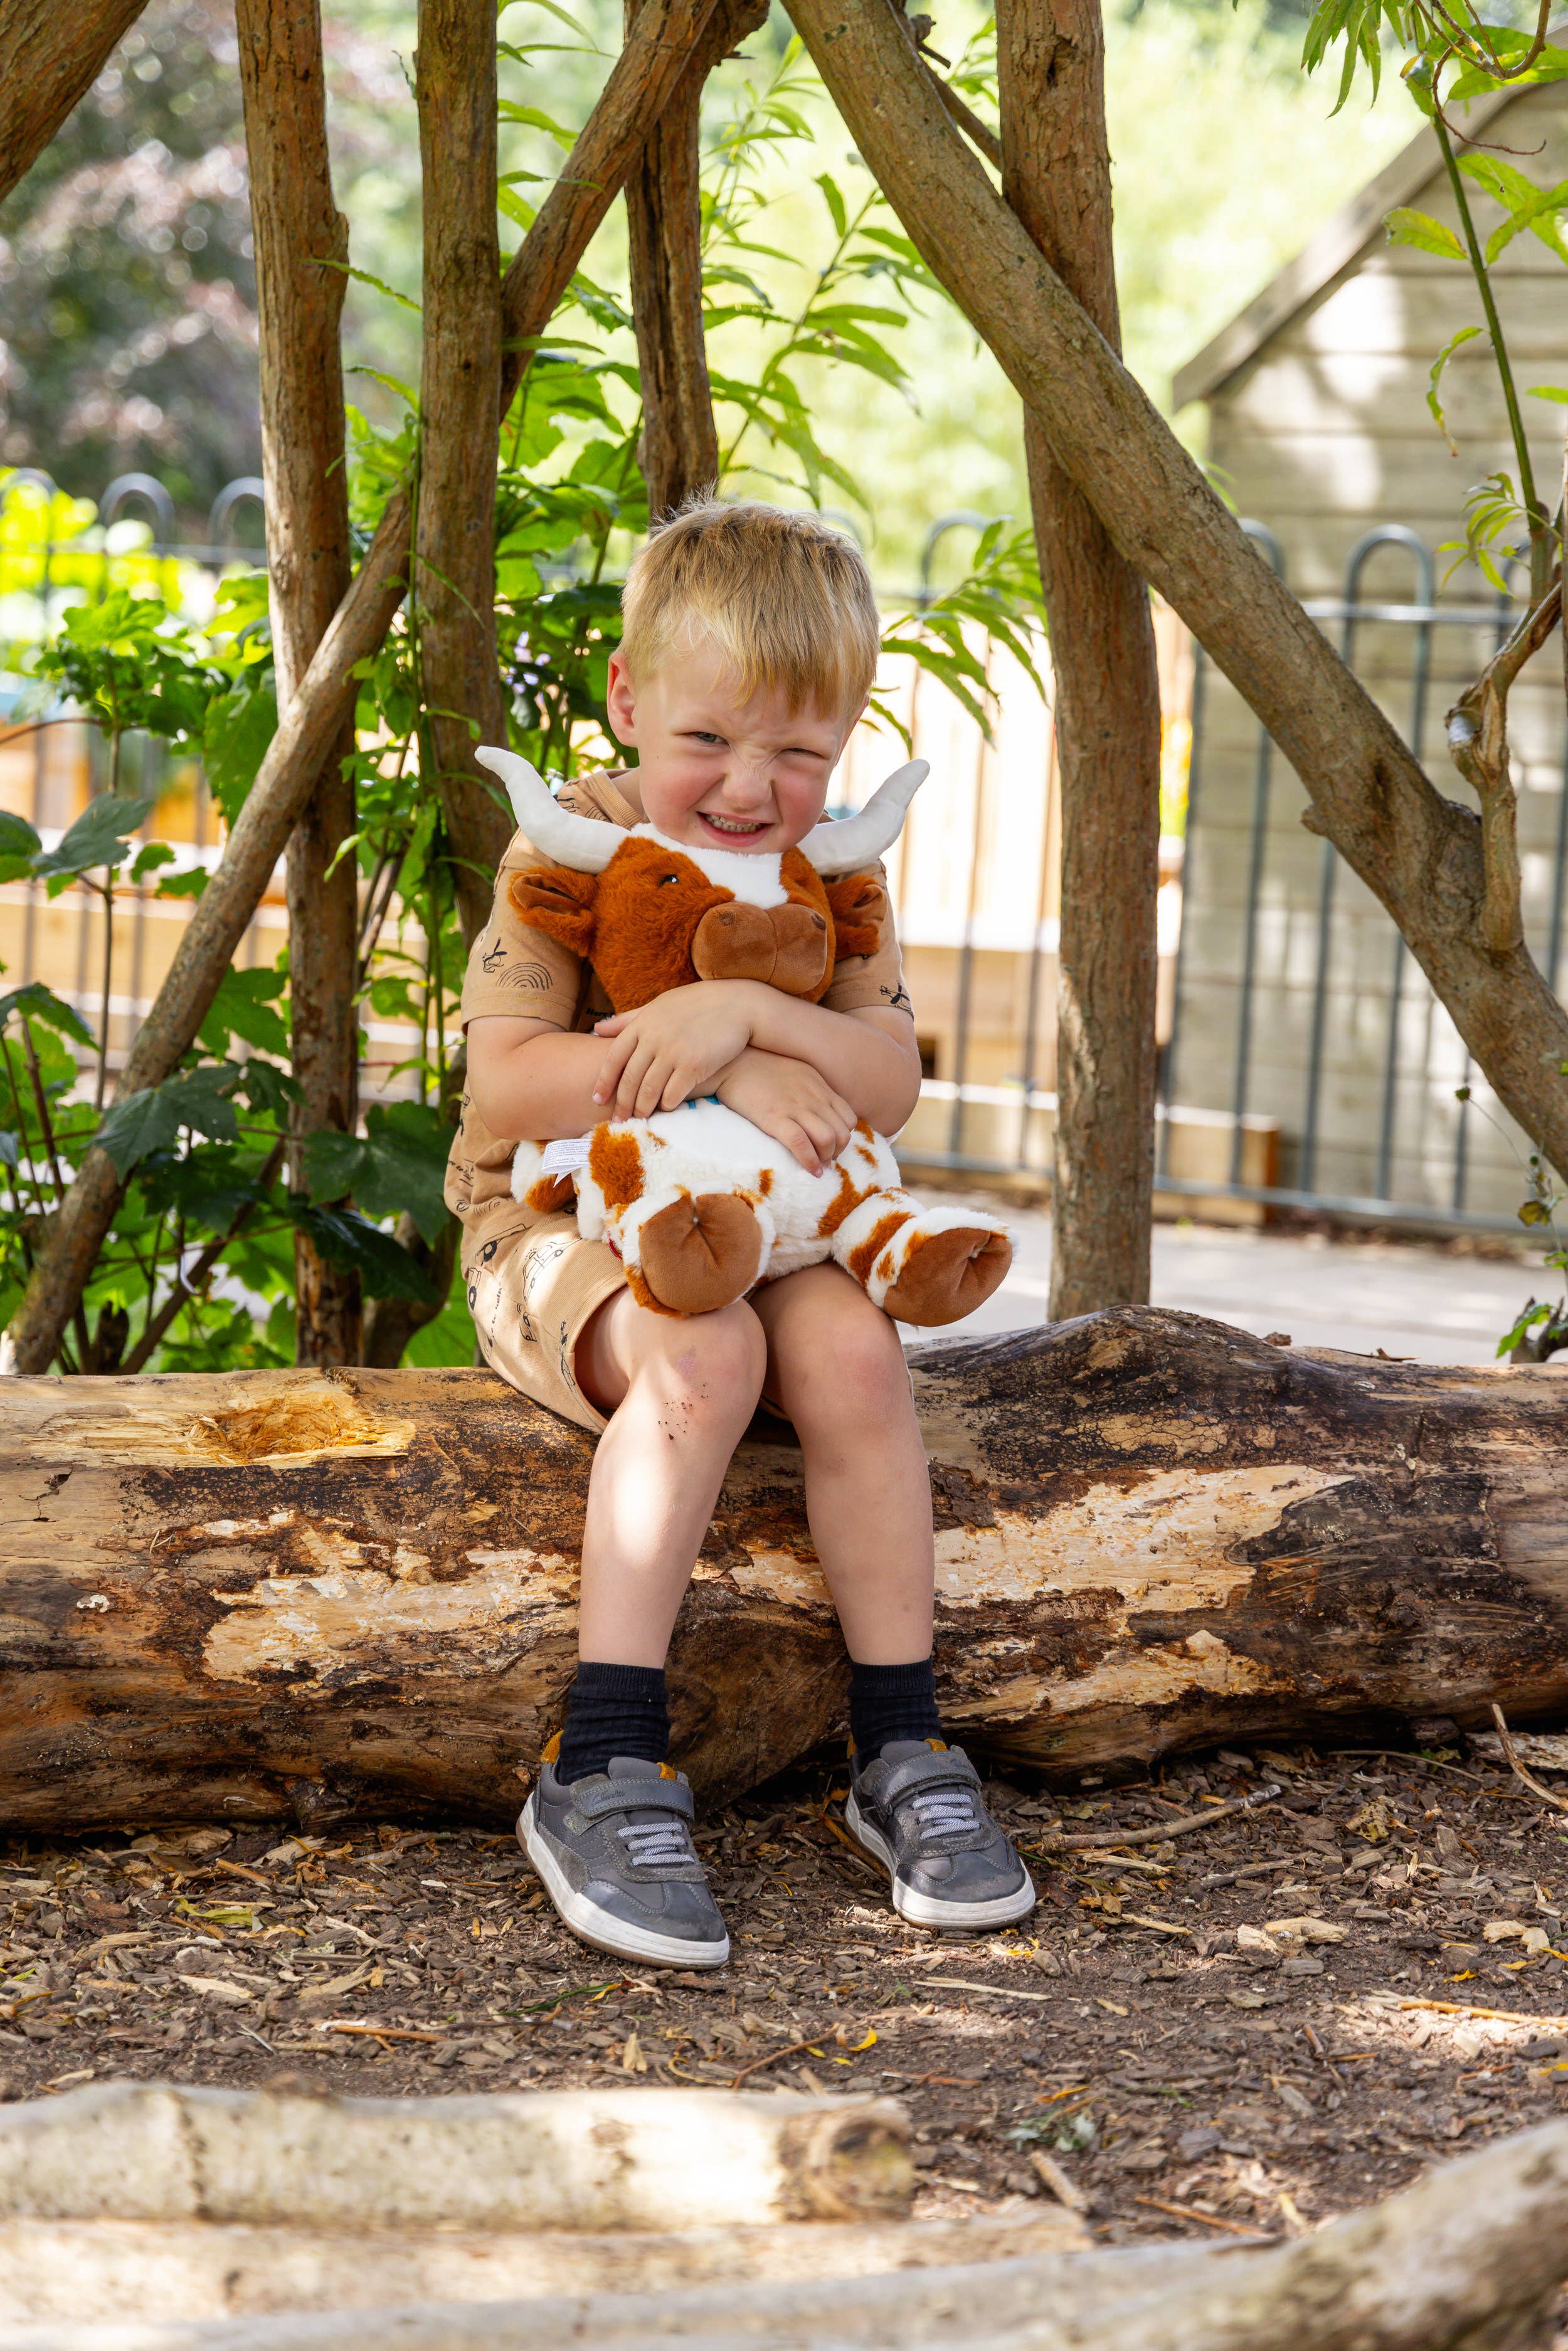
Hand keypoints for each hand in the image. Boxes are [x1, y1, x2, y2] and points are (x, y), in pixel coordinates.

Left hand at [592, 983, 757, 1117]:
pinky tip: (667, 1110)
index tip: (596, 1099)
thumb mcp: (659, 1005)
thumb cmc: (697, 1004)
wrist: (738, 1005)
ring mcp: (673, 1051)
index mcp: (643, 1024)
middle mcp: (654, 1038)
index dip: (604, 1081)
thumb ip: (628, 1019)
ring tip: (640, 1120)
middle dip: (622, 1103)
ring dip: (643, 1109)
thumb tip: (596, 1029)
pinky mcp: (693, 1065)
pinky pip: (673, 1094)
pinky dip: (667, 1106)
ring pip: (649, 1090)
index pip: (614, 1058)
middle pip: (630, 1079)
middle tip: (618, 1120)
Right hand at [713, 1048, 857, 1175]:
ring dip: (826, 1158)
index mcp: (818, 1085)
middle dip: (838, 1152)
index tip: (832, 1147)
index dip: (844, 1137)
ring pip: (828, 1139)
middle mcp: (813, 1096)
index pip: (848, 1117)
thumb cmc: (758, 1066)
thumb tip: (816, 1110)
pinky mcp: (774, 1118)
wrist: (730, 1062)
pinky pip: (801, 1144)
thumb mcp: (796, 1071)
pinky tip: (811, 1171)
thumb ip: (810, 1089)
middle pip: (842, 1132)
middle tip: (825, 1160)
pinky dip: (810, 1162)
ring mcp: (795, 1107)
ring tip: (818, 1166)